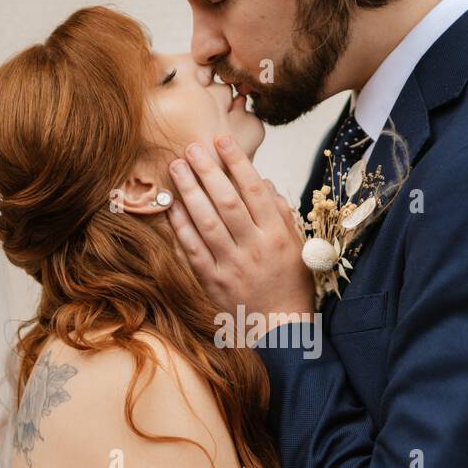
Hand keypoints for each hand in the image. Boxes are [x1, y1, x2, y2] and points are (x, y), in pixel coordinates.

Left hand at [166, 135, 315, 339]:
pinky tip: (171, 205)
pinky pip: (193, 249)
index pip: (255, 191)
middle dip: (207, 171)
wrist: (281, 327)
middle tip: (191, 148)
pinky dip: (180, 226)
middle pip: (227, 202)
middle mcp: (254, 248)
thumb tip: (263, 182)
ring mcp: (232, 266)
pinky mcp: (213, 281)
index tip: (221, 140)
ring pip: (207, 222)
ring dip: (189, 192)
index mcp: (277, 235)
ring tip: (177, 167)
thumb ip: (280, 212)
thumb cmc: (291, 282)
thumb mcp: (296, 245)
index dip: (237, 163)